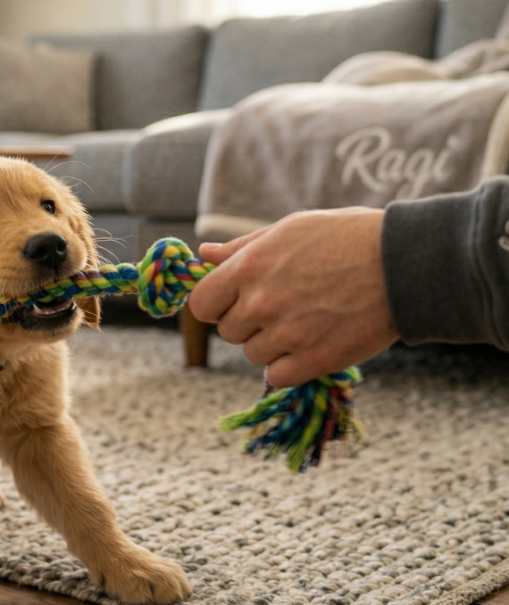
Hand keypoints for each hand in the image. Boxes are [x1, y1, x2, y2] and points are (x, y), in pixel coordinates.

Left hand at [188, 208, 398, 387]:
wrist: (404, 263)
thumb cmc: (347, 237)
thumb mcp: (290, 229)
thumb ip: (242, 247)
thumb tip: (205, 254)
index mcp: (248, 268)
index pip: (200, 304)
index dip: (215, 305)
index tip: (233, 302)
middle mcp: (260, 302)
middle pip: (228, 331)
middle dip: (248, 322)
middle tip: (284, 306)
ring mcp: (286, 333)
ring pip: (253, 354)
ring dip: (272, 343)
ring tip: (306, 320)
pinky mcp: (313, 359)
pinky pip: (277, 375)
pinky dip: (289, 365)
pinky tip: (310, 344)